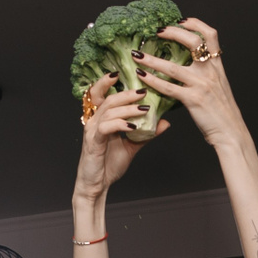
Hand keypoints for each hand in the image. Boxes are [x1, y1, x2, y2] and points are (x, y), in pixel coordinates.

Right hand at [75, 74, 163, 200]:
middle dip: (127, 93)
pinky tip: (133, 126)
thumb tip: (164, 122)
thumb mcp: (132, 146)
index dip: (107, 81)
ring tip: (144, 109)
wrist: (97, 185)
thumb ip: (146, 133)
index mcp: (101, 119)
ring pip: (109, 111)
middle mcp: (94, 121)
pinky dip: (121, 124)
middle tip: (144, 91)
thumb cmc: (109, 164)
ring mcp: (93, 130)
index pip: (101, 94)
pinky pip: (106, 127)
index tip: (121, 73)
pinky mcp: (93, 141)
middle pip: (109, 99)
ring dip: (128, 109)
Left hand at [145, 19, 246, 147]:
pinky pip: (168, 88)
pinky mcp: (193, 100)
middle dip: (172, 32)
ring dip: (152, 59)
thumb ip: (206, 73)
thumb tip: (189, 66)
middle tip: (157, 32)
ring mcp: (201, 85)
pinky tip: (142, 77)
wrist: (231, 132)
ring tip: (137, 55)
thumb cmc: (222, 112)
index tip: (180, 20)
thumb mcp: (218, 86)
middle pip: (192, 41)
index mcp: (217, 65)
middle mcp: (210, 71)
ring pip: (173, 67)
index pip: (210, 34)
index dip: (195, 23)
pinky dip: (153, 81)